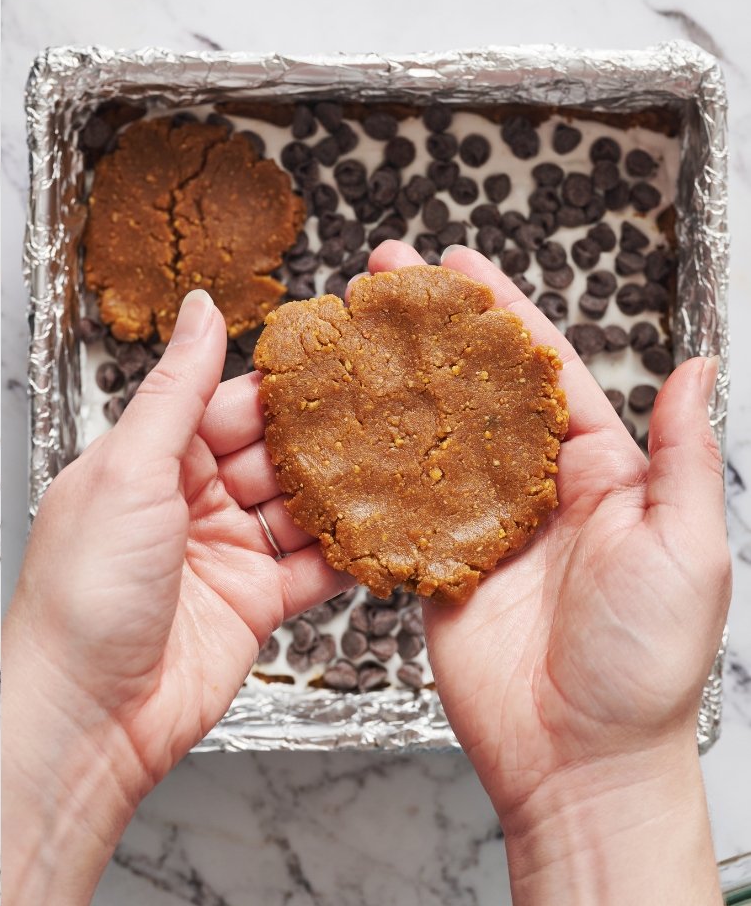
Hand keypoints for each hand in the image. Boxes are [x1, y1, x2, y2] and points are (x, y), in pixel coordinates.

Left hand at [3, 290, 349, 903]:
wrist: (88, 712)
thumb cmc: (81, 591)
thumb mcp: (129, 469)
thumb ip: (177, 388)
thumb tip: (199, 310)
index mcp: (148, 457)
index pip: (227, 400)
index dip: (282, 379)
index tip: (341, 350)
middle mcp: (188, 500)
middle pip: (273, 450)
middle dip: (328, 431)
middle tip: (394, 402)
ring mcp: (224, 551)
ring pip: (301, 504)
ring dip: (349, 486)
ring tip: (409, 455)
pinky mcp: (255, 603)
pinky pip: (315, 566)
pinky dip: (353, 549)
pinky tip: (392, 526)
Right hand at [367, 241, 728, 904]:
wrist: (580, 759)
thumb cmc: (646, 665)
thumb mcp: (689, 550)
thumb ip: (683, 457)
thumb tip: (697, 367)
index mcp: (599, 475)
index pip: (542, 374)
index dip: (499, 316)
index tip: (459, 267)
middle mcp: (532, 491)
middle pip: (471, 391)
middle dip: (427, 331)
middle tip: (382, 276)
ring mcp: (476, 527)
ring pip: (424, 437)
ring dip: (386, 383)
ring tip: (344, 333)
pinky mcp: (432, 567)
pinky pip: (392, 507)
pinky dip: (361, 466)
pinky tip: (330, 426)